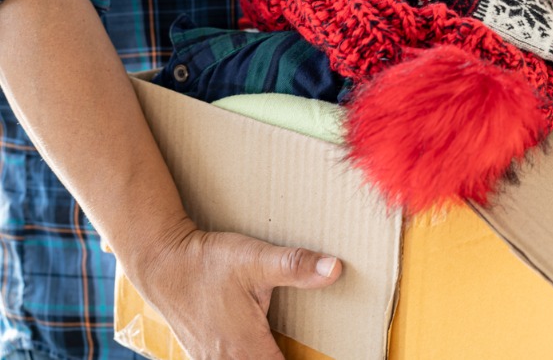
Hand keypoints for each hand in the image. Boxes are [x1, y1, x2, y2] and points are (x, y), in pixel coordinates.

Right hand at [131, 218, 341, 359]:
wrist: (160, 262)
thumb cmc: (208, 263)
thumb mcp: (256, 260)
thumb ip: (296, 266)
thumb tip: (335, 268)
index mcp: (248, 349)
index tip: (323, 356)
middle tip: (305, 350)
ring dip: (265, 358)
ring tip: (278, 346)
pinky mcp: (201, 352)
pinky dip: (246, 358)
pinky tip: (253, 348)